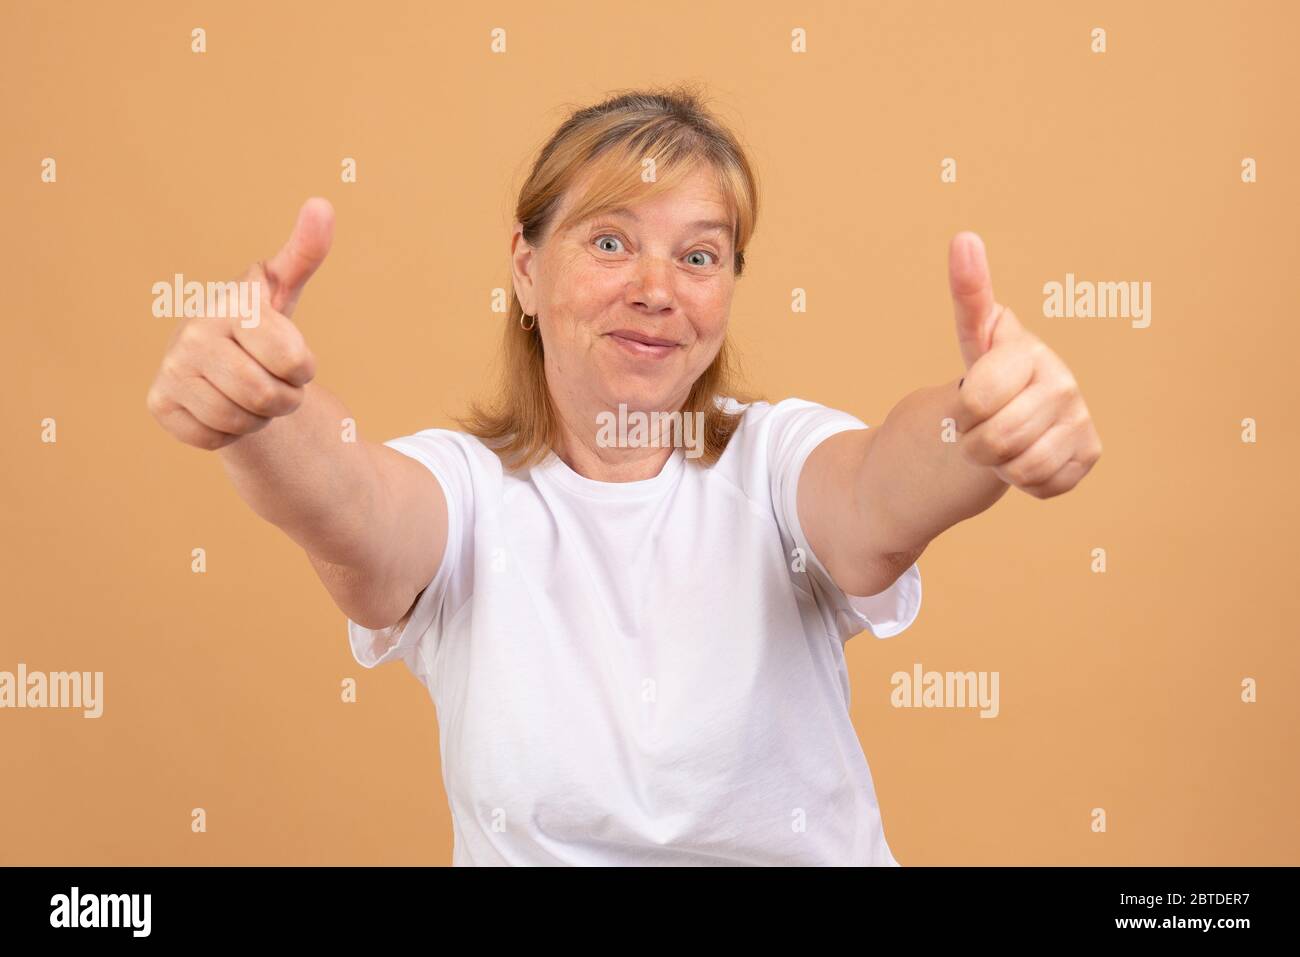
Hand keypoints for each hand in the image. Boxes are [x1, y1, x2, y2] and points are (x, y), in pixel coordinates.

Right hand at [146, 198, 334, 449]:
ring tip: (248, 393)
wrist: (218, 362)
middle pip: (267, 397)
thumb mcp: (285, 292)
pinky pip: (215, 438)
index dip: (303, 370)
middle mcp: (192, 333)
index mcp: (231, 306)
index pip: (295, 362)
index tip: (293, 358)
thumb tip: (322, 204)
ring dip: (258, 418)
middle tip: (275, 383)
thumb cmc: (259, 324)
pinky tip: (222, 406)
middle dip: (284, 399)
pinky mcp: (159, 404)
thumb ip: (305, 252)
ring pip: (241, 421)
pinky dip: (229, 433)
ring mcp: (170, 369)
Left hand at [947, 231, 1100, 498]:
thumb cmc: (990, 370)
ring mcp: (1081, 420)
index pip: (975, 402)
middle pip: (995, 441)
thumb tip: (963, 237)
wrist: (1015, 411)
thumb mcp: (974, 335)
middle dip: (975, 444)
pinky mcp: (1089, 454)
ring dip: (999, 465)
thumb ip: (968, 292)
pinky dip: (1024, 481)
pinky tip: (1027, 454)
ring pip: (1019, 467)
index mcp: (1031, 353)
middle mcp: (1064, 383)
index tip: (969, 401)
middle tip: (980, 429)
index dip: (960, 412)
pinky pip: (1041, 485)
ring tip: (1003, 442)